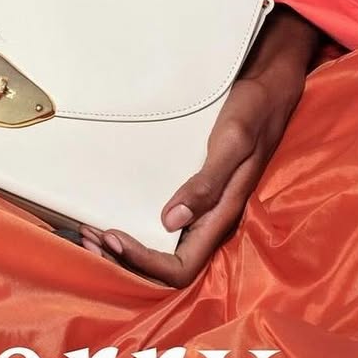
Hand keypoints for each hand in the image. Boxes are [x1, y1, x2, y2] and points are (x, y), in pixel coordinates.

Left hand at [81, 6, 322, 285]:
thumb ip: (207, 183)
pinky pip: (160, 224)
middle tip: (88, 235)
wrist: (269, 91)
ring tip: (90, 231)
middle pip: (165, 265)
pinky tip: (110, 213)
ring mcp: (201, 209)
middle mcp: (209, 220)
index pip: (181, 266)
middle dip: (126, 259)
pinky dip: (133, 226)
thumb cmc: (252, 113)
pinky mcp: (193, 193)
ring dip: (125, 248)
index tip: (113, 236)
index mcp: (221, 216)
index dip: (145, 261)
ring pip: (161, 248)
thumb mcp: (233, 143)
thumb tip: (169, 221)